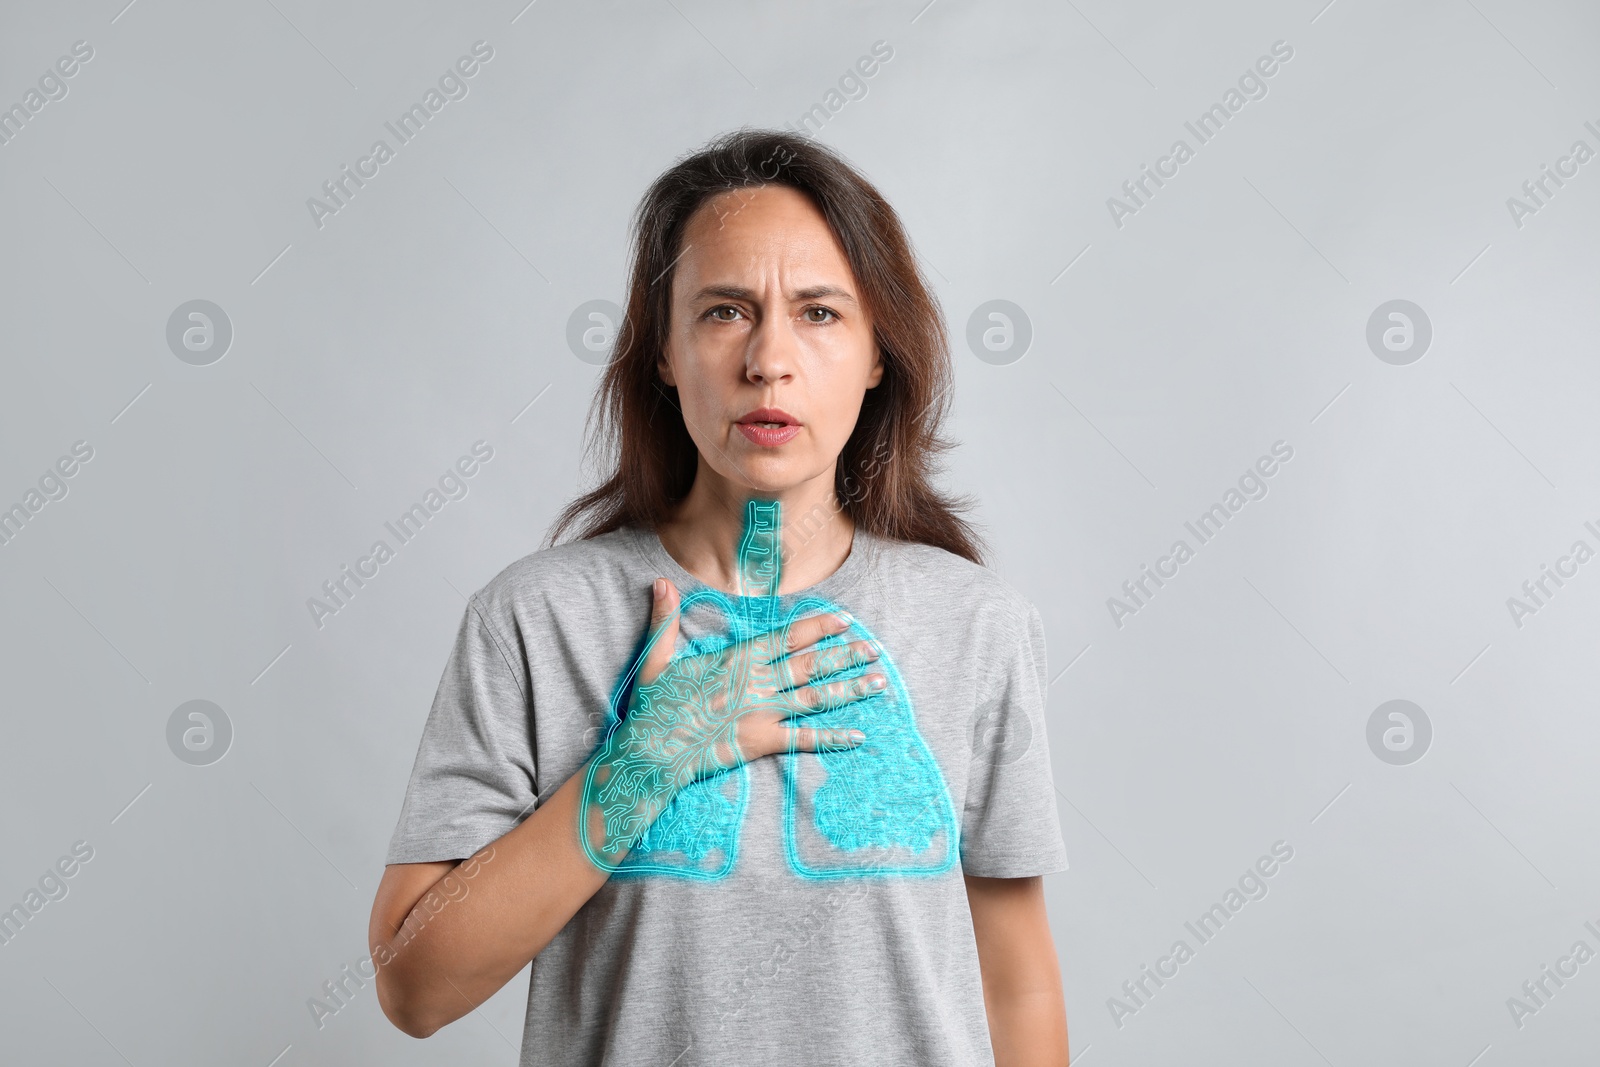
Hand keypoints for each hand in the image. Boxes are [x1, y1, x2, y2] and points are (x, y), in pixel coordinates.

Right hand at [579, 576, 883, 867]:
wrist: (652, 752)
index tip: (845, 621)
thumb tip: (661, 582)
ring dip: (849, 688)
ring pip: (817, 696)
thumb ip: (666, 620)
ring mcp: (763, 712)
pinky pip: (805, 739)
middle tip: (875, 648)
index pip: (788, 637)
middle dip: (846, 654)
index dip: (819, 627)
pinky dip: (833, 738)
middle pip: (811, 663)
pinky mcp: (762, 742)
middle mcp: (757, 681)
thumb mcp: (658, 658)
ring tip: (878, 681)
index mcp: (738, 658)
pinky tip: (859, 736)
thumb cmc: (654, 707)